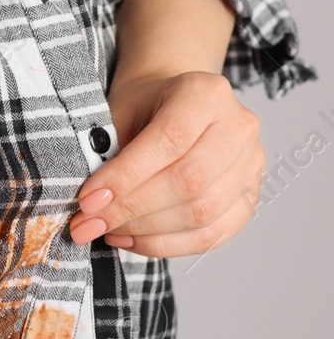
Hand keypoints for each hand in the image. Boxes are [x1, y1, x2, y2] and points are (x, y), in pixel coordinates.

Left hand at [68, 71, 264, 256]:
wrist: (172, 105)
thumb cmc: (142, 108)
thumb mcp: (120, 112)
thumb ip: (108, 152)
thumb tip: (90, 206)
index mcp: (206, 94)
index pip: (170, 140)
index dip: (125, 177)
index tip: (88, 200)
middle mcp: (239, 127)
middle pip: (190, 181)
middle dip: (131, 209)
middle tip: (89, 223)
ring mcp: (251, 165)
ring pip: (202, 214)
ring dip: (145, 231)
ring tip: (105, 230)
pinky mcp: (250, 198)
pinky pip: (211, 235)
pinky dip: (165, 245)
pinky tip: (130, 239)